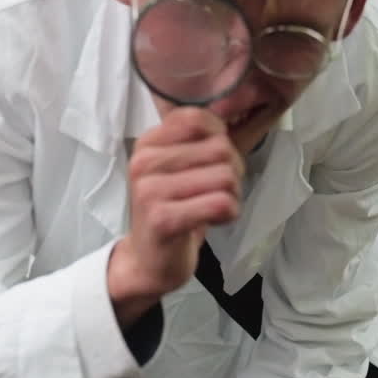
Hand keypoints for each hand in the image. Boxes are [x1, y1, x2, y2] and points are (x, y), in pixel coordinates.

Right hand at [108, 108, 242, 322]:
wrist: (147, 262)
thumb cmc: (172, 210)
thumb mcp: (178, 168)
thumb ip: (199, 141)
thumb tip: (233, 114)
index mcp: (148, 143)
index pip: (197, 118)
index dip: (220, 139)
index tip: (213, 163)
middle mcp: (144, 162)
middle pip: (220, 149)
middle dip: (233, 172)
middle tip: (218, 192)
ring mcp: (150, 191)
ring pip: (226, 176)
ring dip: (233, 196)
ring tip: (215, 208)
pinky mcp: (163, 219)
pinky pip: (221, 204)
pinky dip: (229, 213)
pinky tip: (214, 221)